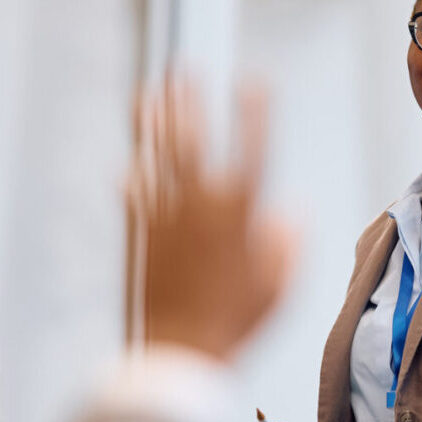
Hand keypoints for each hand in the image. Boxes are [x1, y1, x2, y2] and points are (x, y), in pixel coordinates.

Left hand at [130, 77, 294, 360]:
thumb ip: (287, 245)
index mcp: (240, 216)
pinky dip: (134, 179)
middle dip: (190, 103)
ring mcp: (166, 219)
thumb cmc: (237, 324)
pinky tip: (131, 164)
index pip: (251, 151)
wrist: (181, 351)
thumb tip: (290, 213)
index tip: (254, 83)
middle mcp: (200, 208)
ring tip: (148, 94)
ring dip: (154, 125)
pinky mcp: (141, 237)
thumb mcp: (278, 289)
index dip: (254, 115)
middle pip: (193, 142)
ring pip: (158, 160)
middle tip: (184, 71)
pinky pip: (135, 197)